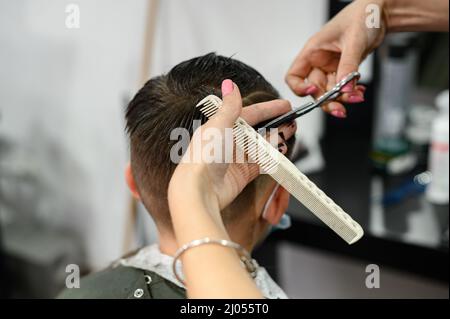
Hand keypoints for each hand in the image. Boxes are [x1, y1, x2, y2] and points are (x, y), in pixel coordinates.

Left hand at [168, 80, 295, 215]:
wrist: (199, 190)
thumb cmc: (203, 157)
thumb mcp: (218, 125)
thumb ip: (229, 106)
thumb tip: (229, 84)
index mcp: (221, 127)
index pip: (250, 114)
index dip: (268, 109)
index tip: (285, 105)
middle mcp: (229, 142)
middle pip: (258, 130)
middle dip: (276, 125)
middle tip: (292, 121)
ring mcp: (236, 159)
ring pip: (262, 146)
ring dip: (276, 140)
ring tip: (289, 133)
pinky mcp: (242, 174)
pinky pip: (262, 163)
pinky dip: (273, 158)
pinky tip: (282, 152)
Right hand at [286, 0, 386, 116]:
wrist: (380, 13)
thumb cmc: (361, 16)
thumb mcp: (354, 41)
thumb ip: (348, 66)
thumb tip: (345, 88)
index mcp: (312, 51)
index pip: (294, 76)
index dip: (299, 88)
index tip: (314, 92)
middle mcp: (319, 61)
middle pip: (315, 89)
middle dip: (327, 100)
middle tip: (340, 109)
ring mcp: (331, 66)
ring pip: (330, 91)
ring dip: (343, 97)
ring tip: (357, 96)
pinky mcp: (343, 69)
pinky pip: (343, 87)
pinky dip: (351, 91)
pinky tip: (359, 90)